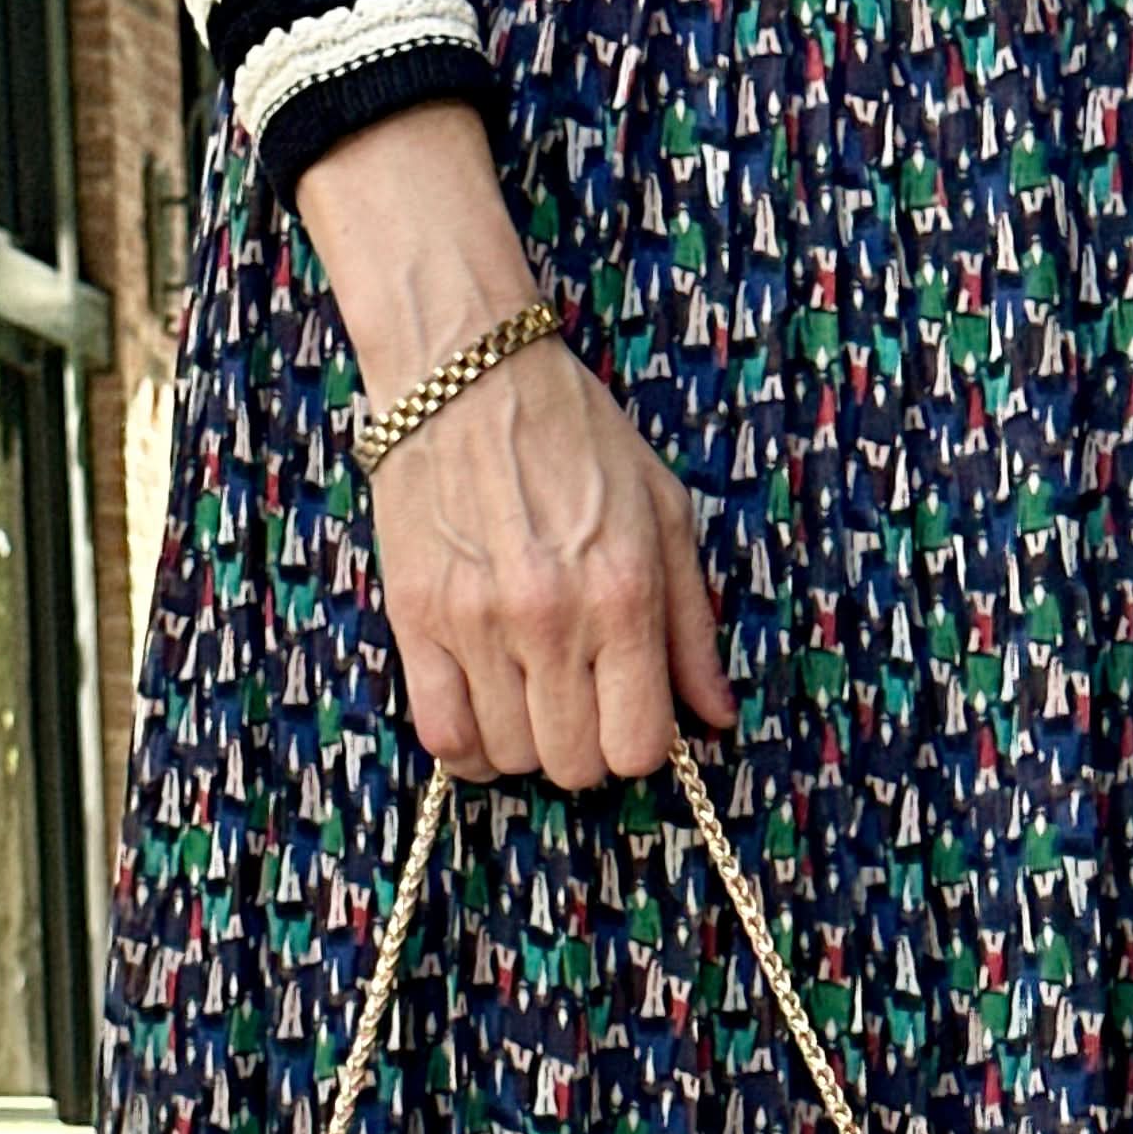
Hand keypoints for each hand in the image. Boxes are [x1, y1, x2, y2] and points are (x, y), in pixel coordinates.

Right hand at [369, 340, 735, 787]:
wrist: (465, 369)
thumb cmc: (575, 436)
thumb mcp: (662, 515)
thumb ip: (692, 626)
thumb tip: (717, 716)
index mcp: (624, 597)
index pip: (638, 746)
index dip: (638, 745)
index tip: (628, 716)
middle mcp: (552, 620)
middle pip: (574, 764)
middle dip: (584, 748)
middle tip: (578, 703)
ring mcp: (477, 624)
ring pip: (509, 756)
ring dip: (525, 744)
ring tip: (529, 697)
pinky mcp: (415, 619)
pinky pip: (441, 734)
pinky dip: (466, 745)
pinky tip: (481, 716)